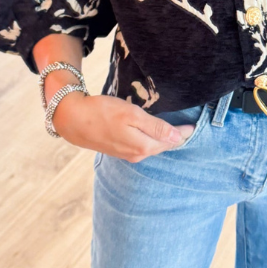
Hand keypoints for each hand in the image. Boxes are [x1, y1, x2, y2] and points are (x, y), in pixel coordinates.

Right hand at [51, 92, 195, 161]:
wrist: (72, 120)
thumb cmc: (102, 113)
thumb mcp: (132, 116)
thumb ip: (156, 127)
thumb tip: (178, 138)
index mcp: (143, 146)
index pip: (171, 140)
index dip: (183, 132)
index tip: (194, 126)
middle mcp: (137, 154)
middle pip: (163, 145)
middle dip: (176, 138)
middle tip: (189, 129)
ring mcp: (127, 154)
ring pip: (152, 146)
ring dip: (163, 140)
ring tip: (175, 131)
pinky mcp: (119, 150)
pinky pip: (142, 146)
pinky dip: (151, 140)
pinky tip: (152, 134)